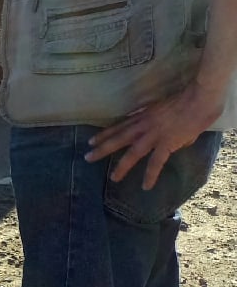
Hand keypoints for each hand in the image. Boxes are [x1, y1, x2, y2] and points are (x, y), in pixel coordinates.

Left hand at [86, 83, 225, 188]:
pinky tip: (146, 186)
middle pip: (118, 138)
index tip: (91, 141)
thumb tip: (160, 134)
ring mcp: (154, 135)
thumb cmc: (186, 101)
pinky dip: (150, 175)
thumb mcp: (162, 108)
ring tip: (113, 178)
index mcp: (143, 116)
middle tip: (87, 157)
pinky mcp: (167, 143)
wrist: (199, 100)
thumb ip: (157, 121)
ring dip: (122, 166)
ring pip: (132, 153)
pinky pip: (156, 162)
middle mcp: (144, 126)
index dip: (104, 134)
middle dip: (102, 149)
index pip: (119, 126)